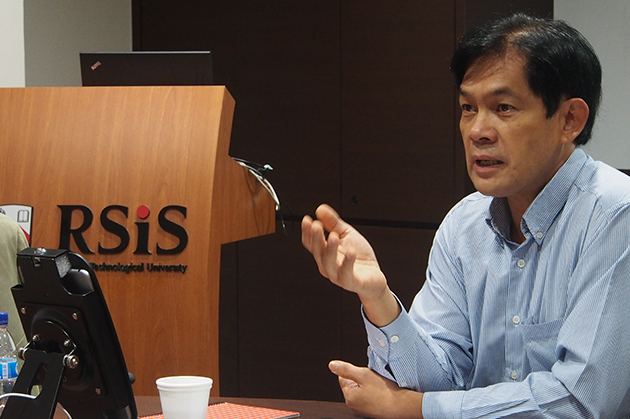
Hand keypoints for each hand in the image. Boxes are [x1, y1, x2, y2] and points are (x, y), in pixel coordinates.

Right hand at [301, 205, 399, 325]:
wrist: (374, 276)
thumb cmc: (360, 257)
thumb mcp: (347, 235)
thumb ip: (333, 223)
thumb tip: (320, 209)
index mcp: (325, 253)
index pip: (311, 243)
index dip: (307, 232)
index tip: (307, 220)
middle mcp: (328, 265)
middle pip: (317, 252)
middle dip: (316, 238)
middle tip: (317, 225)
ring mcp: (338, 275)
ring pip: (328, 264)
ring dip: (330, 249)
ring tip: (333, 236)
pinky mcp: (351, 282)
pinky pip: (346, 274)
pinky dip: (347, 263)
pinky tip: (350, 252)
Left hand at [329, 360, 423, 418]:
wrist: (402, 406)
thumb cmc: (384, 392)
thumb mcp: (363, 375)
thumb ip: (346, 369)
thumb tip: (332, 365)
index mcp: (349, 397)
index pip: (343, 378)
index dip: (354, 372)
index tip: (363, 372)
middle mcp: (354, 406)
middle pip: (353, 384)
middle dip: (361, 379)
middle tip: (372, 379)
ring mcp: (363, 410)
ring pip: (362, 391)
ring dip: (369, 386)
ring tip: (379, 386)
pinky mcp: (372, 411)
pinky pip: (370, 398)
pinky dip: (375, 394)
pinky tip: (382, 392)